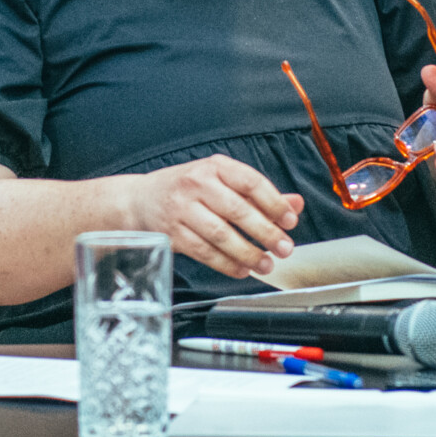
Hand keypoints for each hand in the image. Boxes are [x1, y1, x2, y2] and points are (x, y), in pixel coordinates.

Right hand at [126, 154, 302, 280]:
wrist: (140, 200)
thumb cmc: (188, 190)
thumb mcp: (222, 182)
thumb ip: (258, 194)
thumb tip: (295, 205)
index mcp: (215, 166)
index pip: (250, 182)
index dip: (274, 202)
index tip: (290, 221)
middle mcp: (197, 183)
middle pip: (237, 210)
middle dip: (266, 233)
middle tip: (285, 248)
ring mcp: (181, 208)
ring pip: (220, 234)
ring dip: (248, 253)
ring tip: (266, 264)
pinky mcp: (171, 233)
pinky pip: (204, 252)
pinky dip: (226, 264)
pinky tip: (242, 270)